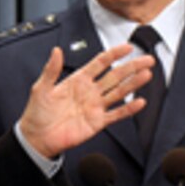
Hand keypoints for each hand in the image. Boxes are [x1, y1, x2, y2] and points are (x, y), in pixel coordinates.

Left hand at [17, 44, 153, 158]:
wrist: (37, 138)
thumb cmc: (37, 113)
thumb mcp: (41, 88)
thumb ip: (51, 70)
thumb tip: (56, 50)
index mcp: (78, 80)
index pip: (100, 63)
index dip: (114, 54)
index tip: (128, 47)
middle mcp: (90, 91)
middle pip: (115, 75)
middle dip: (132, 67)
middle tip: (147, 59)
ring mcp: (95, 106)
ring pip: (119, 92)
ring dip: (133, 84)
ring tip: (147, 75)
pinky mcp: (98, 122)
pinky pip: (116, 114)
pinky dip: (128, 109)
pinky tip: (140, 102)